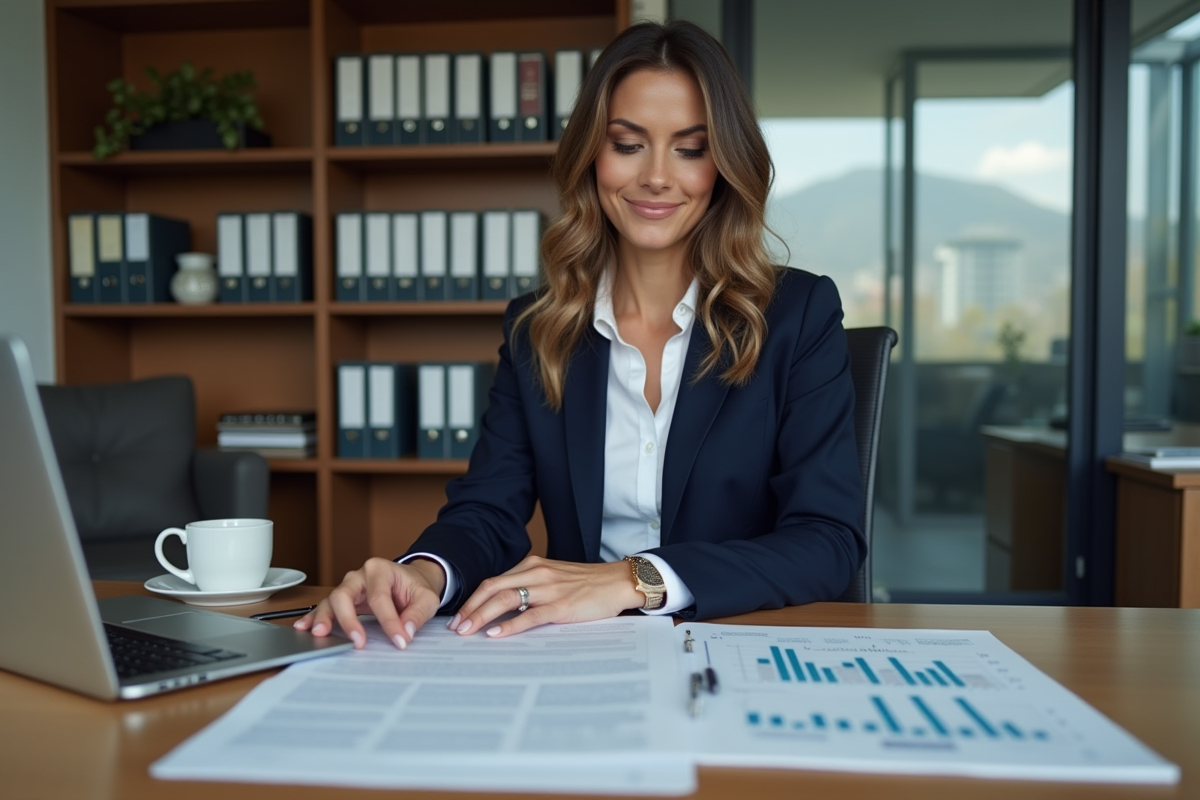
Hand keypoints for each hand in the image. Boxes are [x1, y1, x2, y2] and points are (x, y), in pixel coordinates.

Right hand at [293, 557, 446, 649]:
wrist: (410, 581)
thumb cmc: (415, 588)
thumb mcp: (427, 598)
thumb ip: (417, 614)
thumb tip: (406, 632)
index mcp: (380, 569)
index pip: (380, 598)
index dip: (389, 621)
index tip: (399, 641)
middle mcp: (359, 575)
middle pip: (344, 594)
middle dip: (348, 619)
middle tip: (356, 641)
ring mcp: (348, 587)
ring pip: (330, 600)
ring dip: (324, 618)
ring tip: (320, 635)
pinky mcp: (343, 599)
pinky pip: (325, 607)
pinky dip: (314, 617)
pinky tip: (304, 628)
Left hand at [449, 555, 643, 638]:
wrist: (619, 581)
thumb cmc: (588, 584)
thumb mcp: (555, 579)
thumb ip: (531, 587)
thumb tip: (506, 608)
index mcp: (533, 566)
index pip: (494, 581)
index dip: (474, 599)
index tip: (460, 615)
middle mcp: (537, 573)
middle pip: (493, 587)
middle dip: (471, 608)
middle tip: (456, 627)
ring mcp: (549, 589)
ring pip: (506, 599)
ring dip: (482, 615)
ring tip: (468, 631)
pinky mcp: (562, 606)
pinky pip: (530, 615)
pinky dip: (510, 624)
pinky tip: (496, 633)